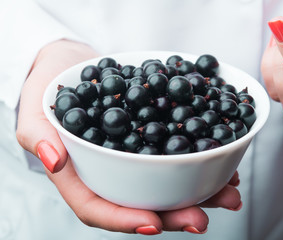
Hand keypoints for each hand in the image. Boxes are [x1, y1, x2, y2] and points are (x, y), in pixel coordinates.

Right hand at [16, 39, 241, 234]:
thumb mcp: (35, 110)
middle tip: (202, 219)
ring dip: (199, 193)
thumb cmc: (48, 88)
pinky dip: (201, 162)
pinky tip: (223, 164)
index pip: (97, 207)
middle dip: (173, 214)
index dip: (124, 220)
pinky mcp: (151, 138)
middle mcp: (111, 172)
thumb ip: (38, 135)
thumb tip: (54, 160)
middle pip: (140, 202)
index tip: (153, 223)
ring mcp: (134, 157)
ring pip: (166, 183)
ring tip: (228, 195)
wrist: (73, 65)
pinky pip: (176, 155)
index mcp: (79, 175)